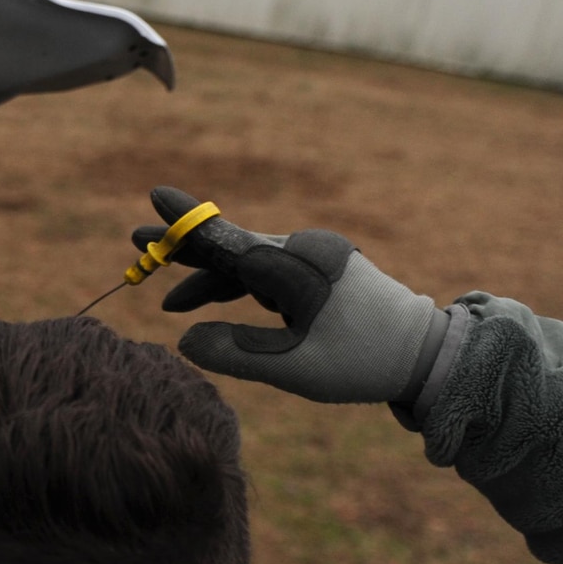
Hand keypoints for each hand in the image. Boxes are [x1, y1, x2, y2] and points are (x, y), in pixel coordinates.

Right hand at [163, 229, 448, 404]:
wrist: (425, 355)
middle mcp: (304, 251)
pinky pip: (264, 275)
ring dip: (209, 281)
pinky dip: (236, 288)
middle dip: (185, 252)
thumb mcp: (295, 368)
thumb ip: (236, 354)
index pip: (229, 239)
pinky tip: (211, 307)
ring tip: (170, 306)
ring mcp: (312, 260)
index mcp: (299, 264)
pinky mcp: (318, 274)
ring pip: (246, 265)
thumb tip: (186, 341)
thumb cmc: (363, 361)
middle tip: (137, 243)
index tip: (155, 195)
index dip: (186, 224)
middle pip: (231, 248)